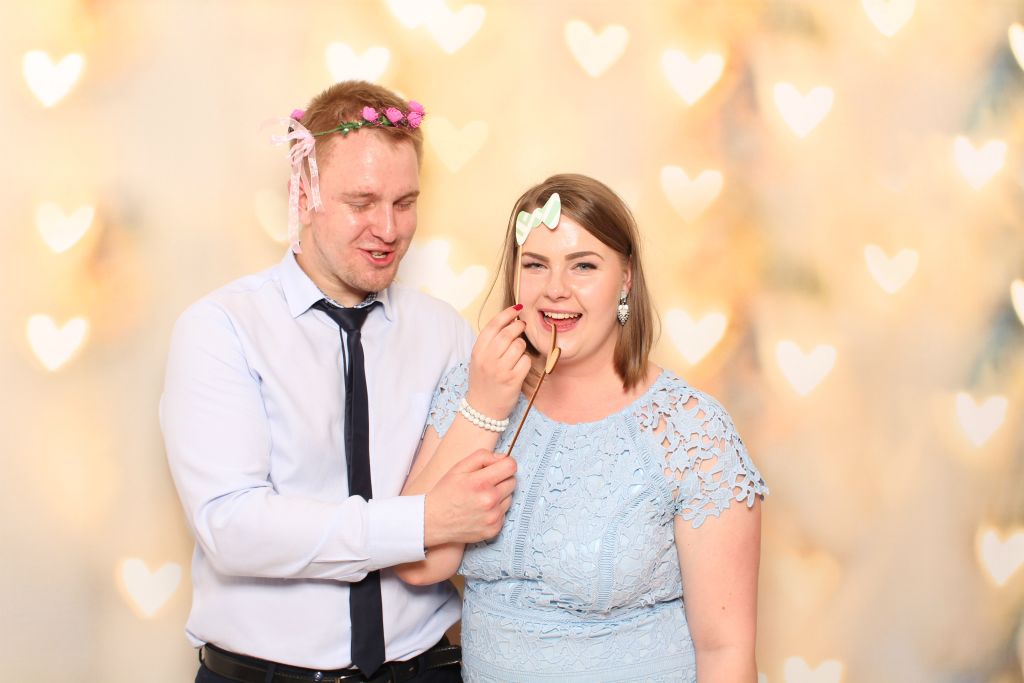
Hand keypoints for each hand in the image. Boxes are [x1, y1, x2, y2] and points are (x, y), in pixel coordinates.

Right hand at [423, 449, 516, 545]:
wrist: (433, 521)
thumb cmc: (446, 492)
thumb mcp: (459, 467)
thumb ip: (483, 456)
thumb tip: (503, 457)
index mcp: (481, 483)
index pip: (511, 466)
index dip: (505, 464)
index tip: (498, 467)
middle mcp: (490, 501)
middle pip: (513, 481)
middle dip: (502, 479)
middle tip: (485, 483)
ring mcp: (493, 517)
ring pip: (510, 498)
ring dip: (500, 495)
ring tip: (481, 498)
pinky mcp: (494, 530)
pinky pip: (504, 513)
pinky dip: (496, 510)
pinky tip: (481, 510)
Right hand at [465, 304, 530, 418]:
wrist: (482, 410)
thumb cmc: (483, 382)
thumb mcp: (479, 360)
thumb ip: (490, 342)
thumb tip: (510, 321)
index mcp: (477, 351)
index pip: (493, 325)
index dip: (507, 314)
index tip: (517, 309)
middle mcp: (487, 359)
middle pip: (508, 333)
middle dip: (518, 326)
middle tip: (522, 326)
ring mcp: (500, 370)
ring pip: (519, 345)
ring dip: (522, 346)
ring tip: (517, 352)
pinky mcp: (513, 380)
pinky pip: (526, 361)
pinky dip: (526, 361)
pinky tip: (520, 366)